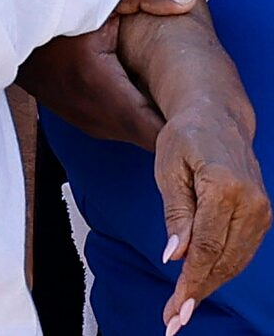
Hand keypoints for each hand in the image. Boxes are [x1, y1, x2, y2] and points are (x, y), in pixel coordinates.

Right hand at [16, 0, 196, 150]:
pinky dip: (137, 111)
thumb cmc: (50, 7)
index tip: (205, 108)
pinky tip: (142, 87)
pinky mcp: (80, 118)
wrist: (2, 25)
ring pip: (136, 131)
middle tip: (198, 96)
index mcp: (101, 86)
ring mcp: (84, 120)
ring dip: (155, 116)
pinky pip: (121, 124)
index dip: (184, 123)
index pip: (157, 128)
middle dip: (175, 120)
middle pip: (151, 133)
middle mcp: (93, 114)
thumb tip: (187, 1)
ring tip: (174, 92)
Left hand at [155, 105, 269, 332]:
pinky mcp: (263, 217)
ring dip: (209, 287)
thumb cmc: (185, 138)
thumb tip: (176, 258)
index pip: (207, 246)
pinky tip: (199, 284)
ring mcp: (262, 211)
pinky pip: (240, 252)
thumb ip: (176, 214)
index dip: (191, 282)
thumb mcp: (169, 168)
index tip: (175, 309)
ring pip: (234, 262)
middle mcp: (252, 202)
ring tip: (182, 309)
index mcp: (226, 186)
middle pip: (223, 260)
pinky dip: (220, 271)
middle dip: (198, 292)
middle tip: (173, 320)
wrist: (217, 118)